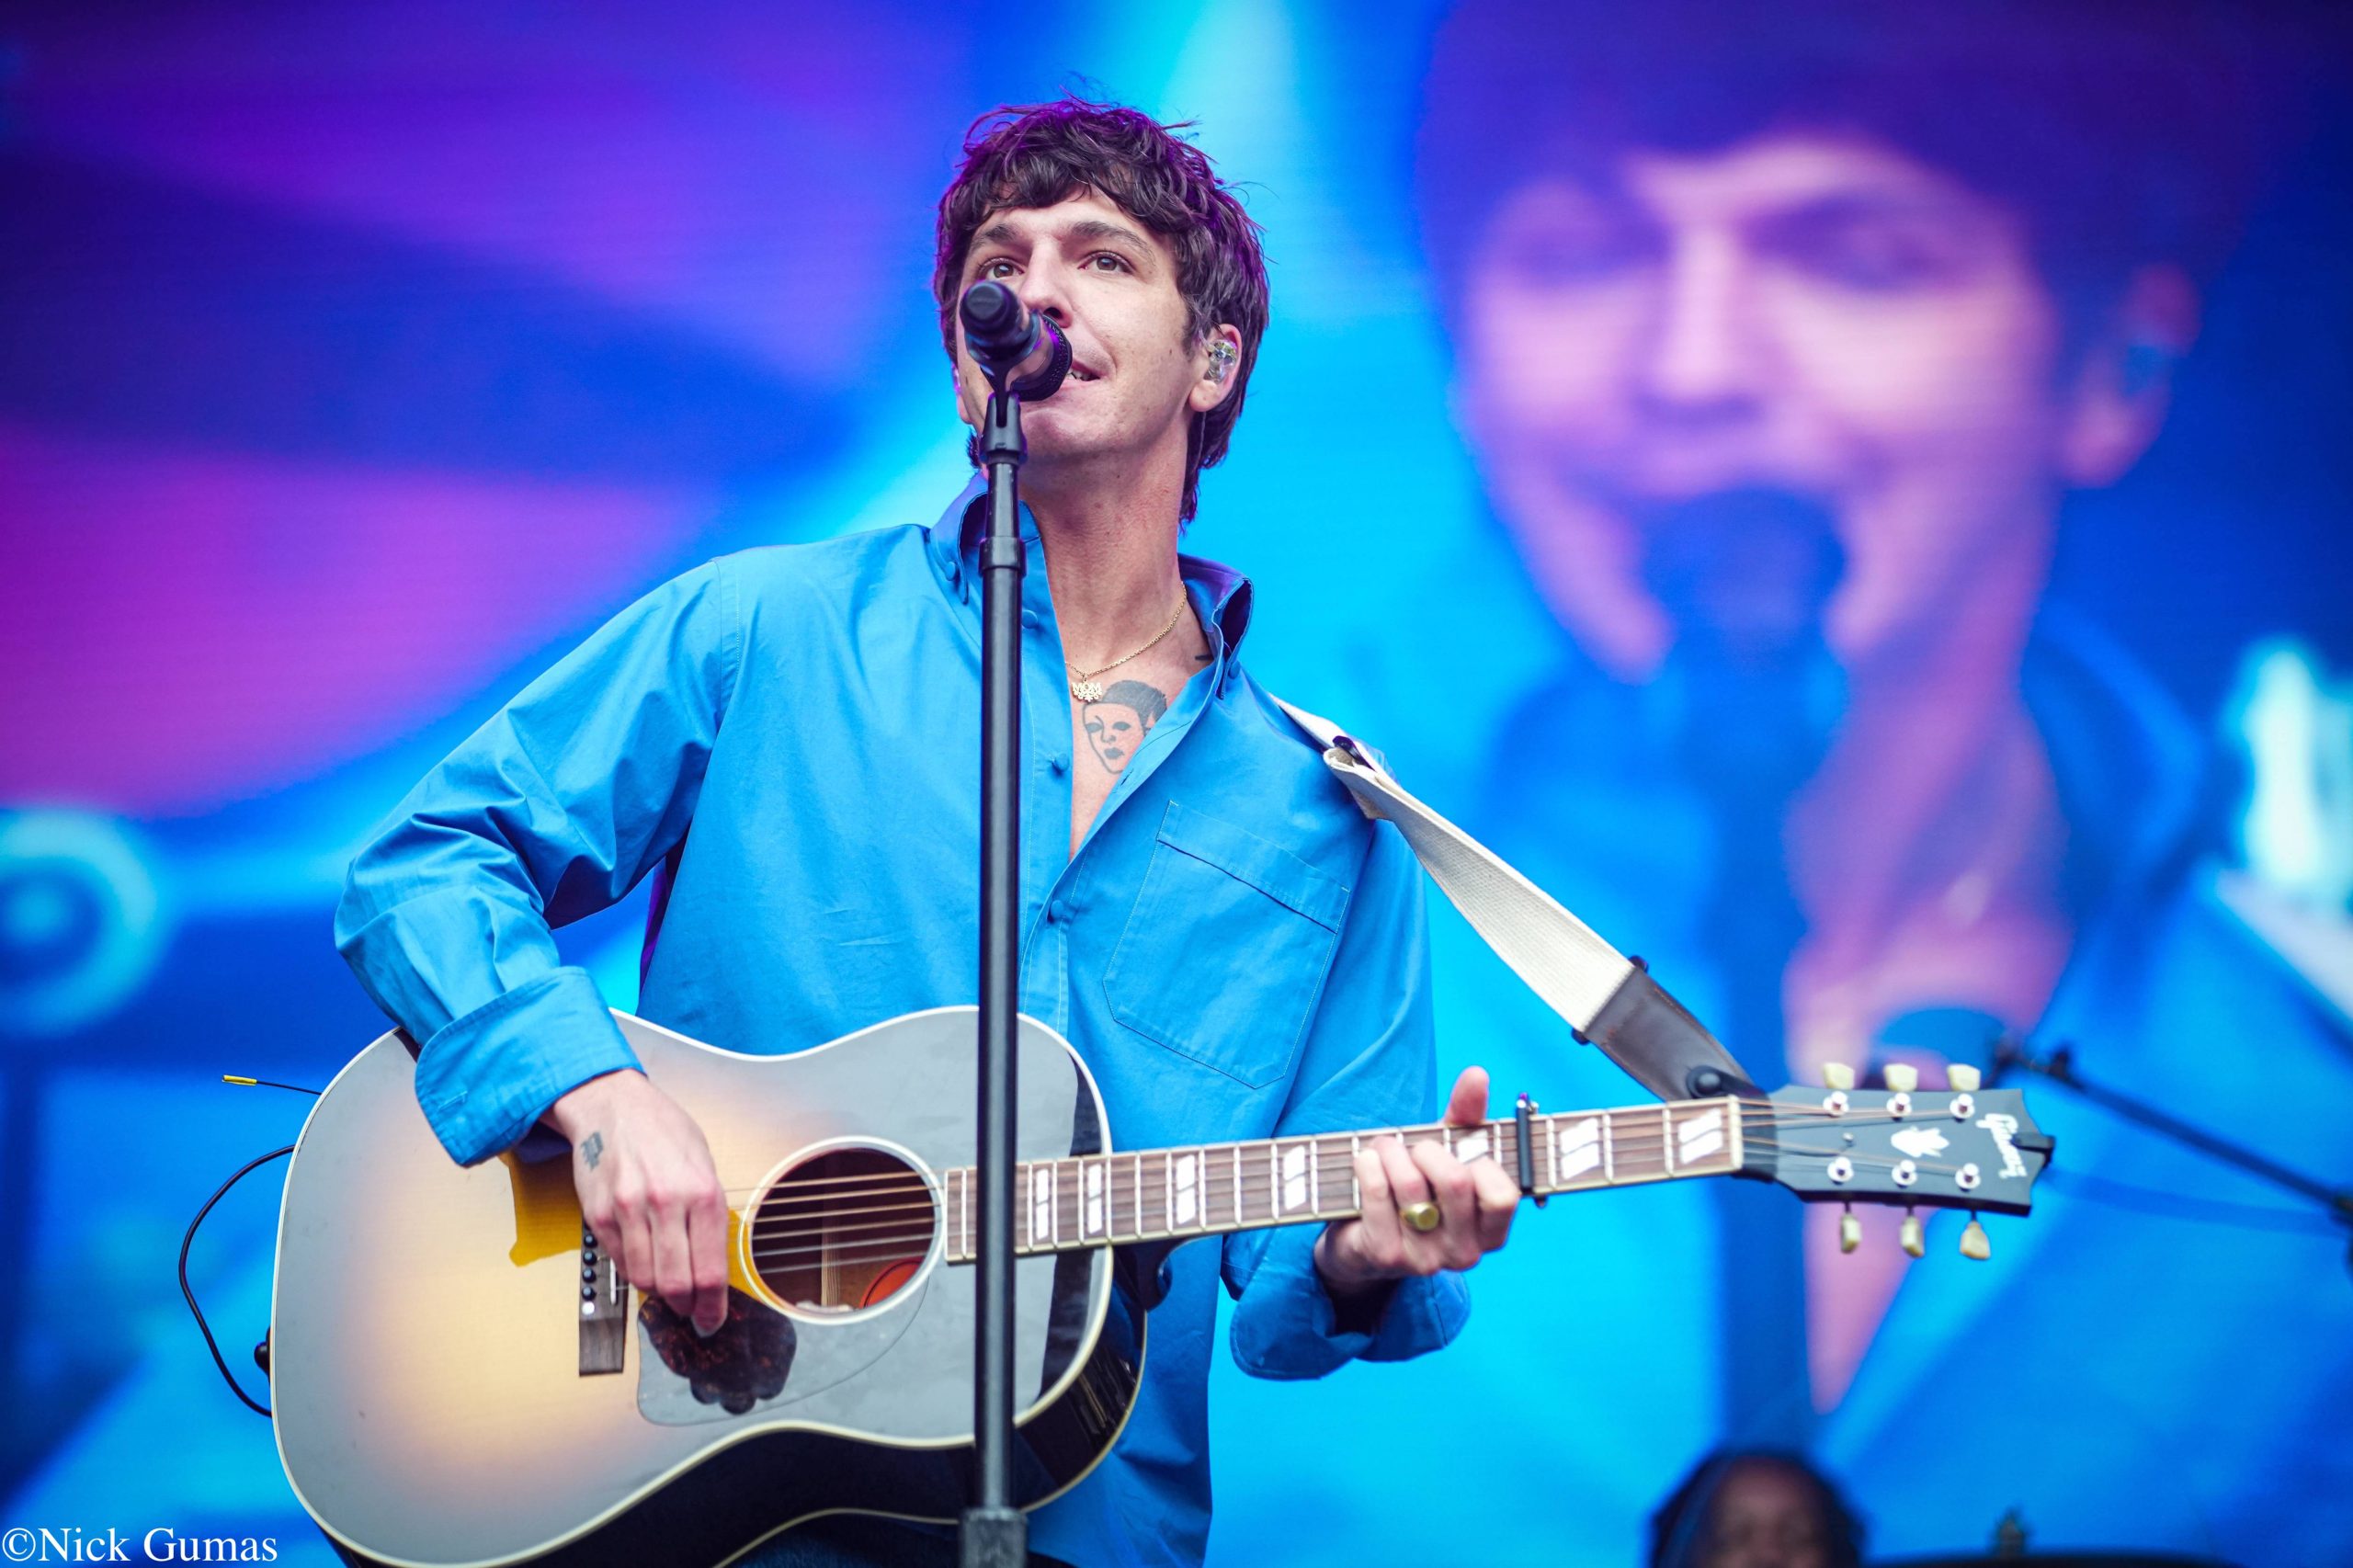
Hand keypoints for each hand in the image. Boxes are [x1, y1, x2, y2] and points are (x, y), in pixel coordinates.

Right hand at [546, 1069, 730, 1335]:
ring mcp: (628, 1210)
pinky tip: (644, 1260)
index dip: (713, 1306)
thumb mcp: (704, 1162)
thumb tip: (712, 1266)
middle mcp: (666, 1203)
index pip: (710, 1270)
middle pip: (676, 1284)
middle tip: (691, 1310)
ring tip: (668, 1286)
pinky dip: (635, 1270)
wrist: (612, 1105)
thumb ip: (709, 1212)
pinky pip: (619, 1263)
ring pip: (645, 1279)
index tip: (713, 1320)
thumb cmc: (664, 1131)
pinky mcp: (599, 1215)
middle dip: (687, 1307)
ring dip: (659, 1293)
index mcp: (702, 1191)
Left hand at [1312, 1066, 1519, 1298]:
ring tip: (1384, 1149)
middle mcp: (1465, 1252)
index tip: (1462, 1154)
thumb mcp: (1447, 1153)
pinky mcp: (1386, 1255)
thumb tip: (1477, 1075)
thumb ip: (1467, 1116)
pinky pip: (1377, 1194)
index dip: (1482, 1165)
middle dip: (1428, 1150)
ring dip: (1392, 1152)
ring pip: (1412, 1185)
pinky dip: (1369, 1165)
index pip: (1503, 1196)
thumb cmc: (1418, 1189)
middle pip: (1455, 1183)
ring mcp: (1425, 1259)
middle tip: (1415, 1147)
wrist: (1364, 1239)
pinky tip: (1366, 1161)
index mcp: (1491, 1231)